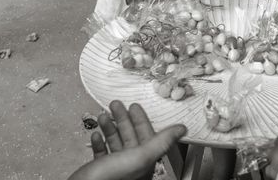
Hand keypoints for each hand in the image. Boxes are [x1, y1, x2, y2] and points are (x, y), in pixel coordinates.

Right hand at [68, 100, 185, 179]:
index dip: (141, 120)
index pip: (147, 137)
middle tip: (116, 105)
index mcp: (142, 164)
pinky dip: (99, 142)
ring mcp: (114, 170)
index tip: (134, 106)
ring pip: (115, 144)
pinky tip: (96, 134)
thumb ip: (160, 142)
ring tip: (103, 116)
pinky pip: (101, 153)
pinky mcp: (98, 172)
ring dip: (110, 128)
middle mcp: (130, 168)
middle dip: (123, 119)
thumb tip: (181, 129)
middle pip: (130, 138)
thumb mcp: (139, 157)